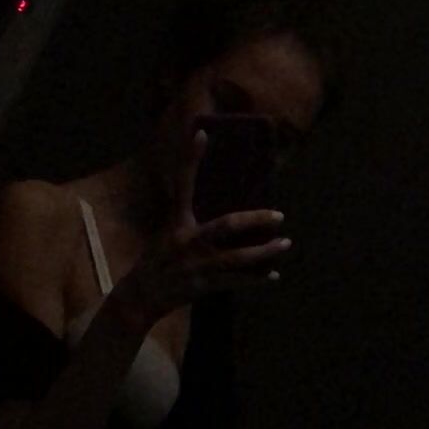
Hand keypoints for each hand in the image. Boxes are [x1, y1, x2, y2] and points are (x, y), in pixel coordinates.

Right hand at [117, 127, 290, 324]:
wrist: (142, 296)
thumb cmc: (159, 260)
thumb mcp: (168, 233)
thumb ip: (191, 219)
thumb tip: (223, 206)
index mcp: (177, 222)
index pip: (183, 183)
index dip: (191, 158)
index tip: (202, 132)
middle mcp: (186, 240)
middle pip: (226, 225)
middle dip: (255, 220)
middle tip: (279, 215)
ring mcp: (196, 264)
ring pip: (238, 257)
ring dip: (265, 251)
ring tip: (286, 243)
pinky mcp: (202, 285)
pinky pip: (236, 281)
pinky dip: (256, 280)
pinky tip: (273, 276)